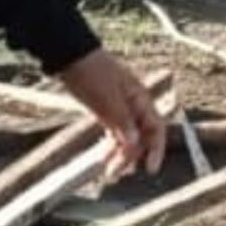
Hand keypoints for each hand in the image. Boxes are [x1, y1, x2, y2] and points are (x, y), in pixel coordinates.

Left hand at [56, 50, 165, 180]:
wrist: (69, 53)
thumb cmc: (90, 73)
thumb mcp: (107, 99)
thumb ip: (122, 121)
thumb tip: (135, 143)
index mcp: (140, 98)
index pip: (156, 128)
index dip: (156, 149)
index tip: (150, 169)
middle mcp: (133, 103)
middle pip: (141, 134)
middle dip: (132, 155)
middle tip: (117, 172)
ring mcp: (119, 105)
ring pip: (126, 134)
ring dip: (120, 152)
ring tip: (108, 170)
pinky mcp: (105, 106)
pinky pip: (114, 129)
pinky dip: (110, 142)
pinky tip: (103, 154)